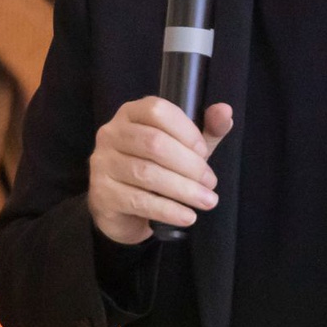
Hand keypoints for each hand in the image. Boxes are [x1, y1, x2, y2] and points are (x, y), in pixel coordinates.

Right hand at [87, 98, 232, 243]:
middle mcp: (110, 133)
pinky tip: (187, 216)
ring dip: (183, 189)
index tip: (204, 153)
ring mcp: (102, 163)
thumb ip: (206, 130)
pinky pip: (139, 201)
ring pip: (147, 173)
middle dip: (189, 165)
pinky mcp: (102, 193)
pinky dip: (168, 210)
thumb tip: (225, 111)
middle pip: (153, 143)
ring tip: (206, 201)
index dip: (186, 131)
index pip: (157, 110)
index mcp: (130, 113)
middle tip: (210, 183)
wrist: (122, 209)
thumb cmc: (156, 168)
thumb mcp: (183, 147)